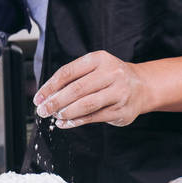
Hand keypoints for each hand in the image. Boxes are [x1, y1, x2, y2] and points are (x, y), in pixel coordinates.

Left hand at [33, 50, 150, 127]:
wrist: (142, 86)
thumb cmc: (110, 77)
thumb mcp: (94, 68)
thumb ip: (72, 79)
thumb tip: (46, 95)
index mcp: (99, 59)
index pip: (68, 72)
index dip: (50, 87)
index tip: (39, 97)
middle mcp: (111, 73)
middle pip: (76, 89)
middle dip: (55, 102)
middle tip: (43, 110)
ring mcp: (118, 92)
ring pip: (86, 105)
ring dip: (66, 113)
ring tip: (55, 116)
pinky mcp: (121, 110)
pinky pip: (93, 117)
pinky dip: (76, 122)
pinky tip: (65, 123)